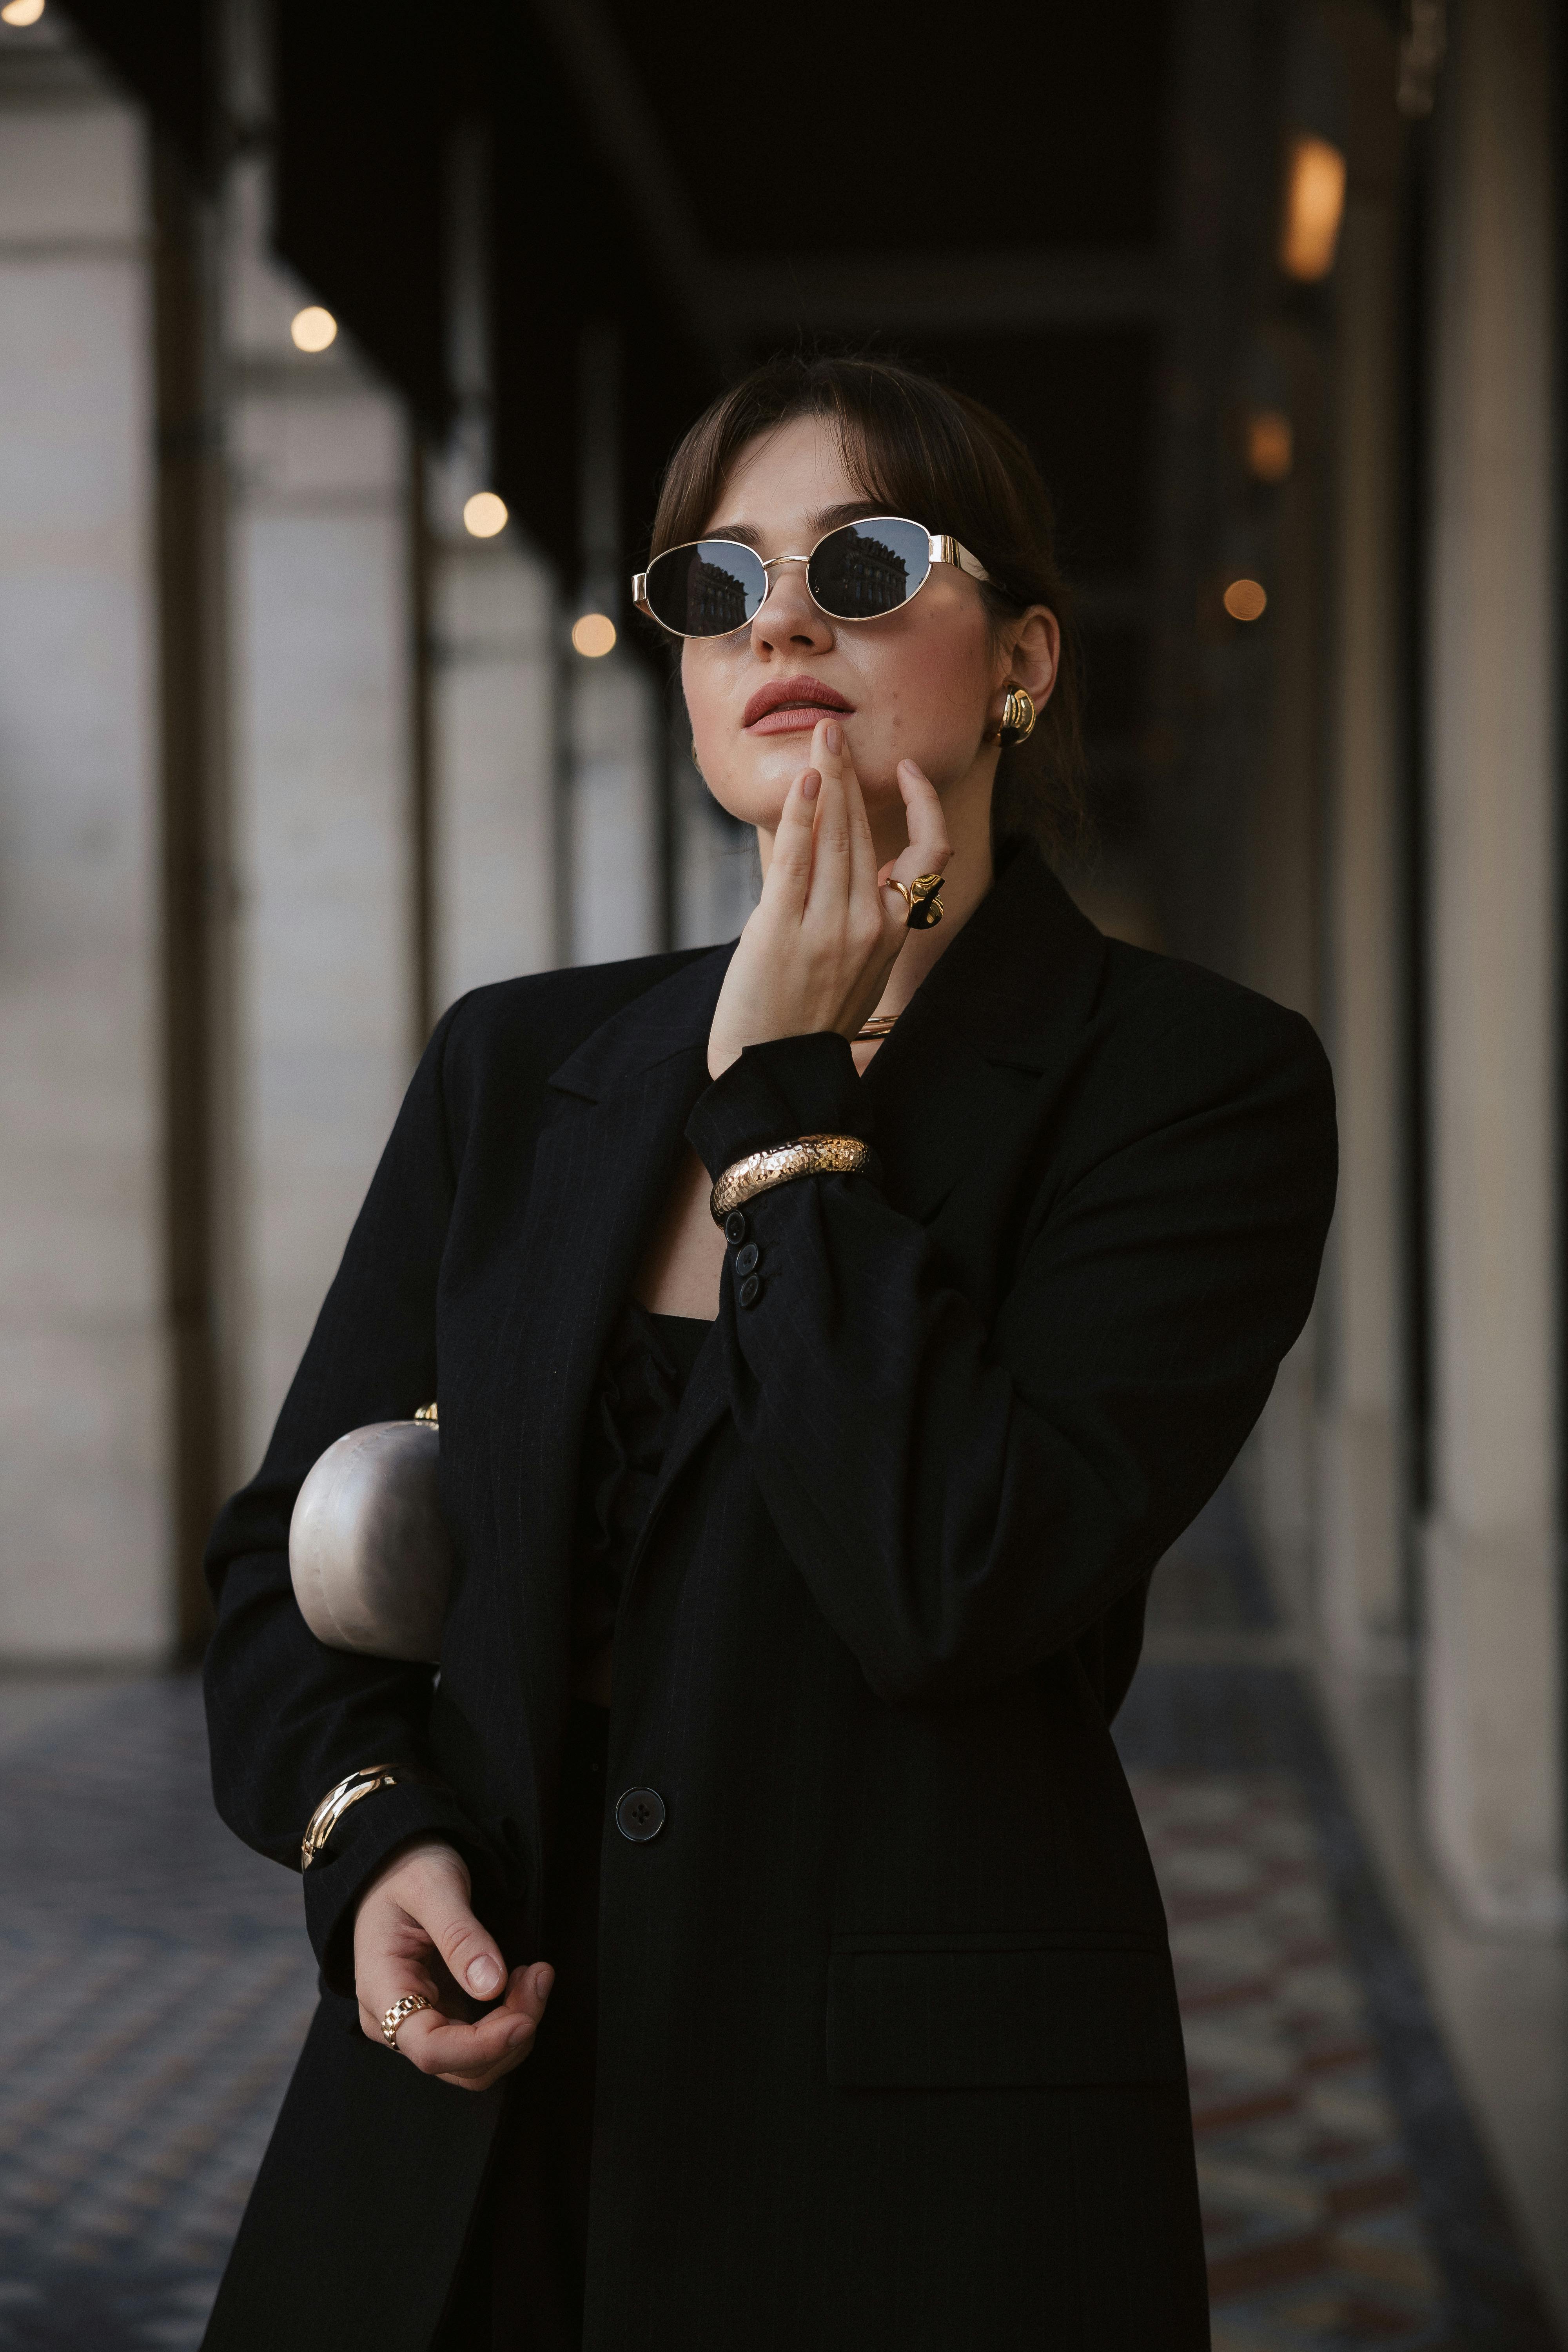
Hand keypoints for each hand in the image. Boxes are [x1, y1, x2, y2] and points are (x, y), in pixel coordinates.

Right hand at [353, 1837, 551, 2091]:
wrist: (395, 1864)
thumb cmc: (407, 1869)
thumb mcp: (433, 1886)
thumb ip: (460, 1936)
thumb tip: (492, 1986)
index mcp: (382, 1990)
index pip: (429, 2049)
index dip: (481, 2046)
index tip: (525, 2019)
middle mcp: (394, 2021)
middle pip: (461, 2064)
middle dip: (510, 2032)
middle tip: (540, 1974)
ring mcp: (419, 2023)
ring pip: (476, 2063)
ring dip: (517, 2027)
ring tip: (536, 1974)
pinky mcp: (442, 2017)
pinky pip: (481, 2044)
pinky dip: (512, 2021)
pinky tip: (524, 1981)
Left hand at [707, 717, 950, 1078]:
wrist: (772, 1071)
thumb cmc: (807, 1018)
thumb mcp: (858, 969)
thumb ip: (864, 920)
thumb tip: (855, 869)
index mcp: (893, 932)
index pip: (930, 854)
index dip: (925, 806)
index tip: (906, 772)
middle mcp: (870, 926)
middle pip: (869, 832)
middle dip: (851, 775)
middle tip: (836, 730)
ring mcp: (829, 928)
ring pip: (836, 836)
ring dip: (827, 779)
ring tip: (820, 739)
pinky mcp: (782, 930)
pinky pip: (797, 860)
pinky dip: (802, 816)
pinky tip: (804, 783)